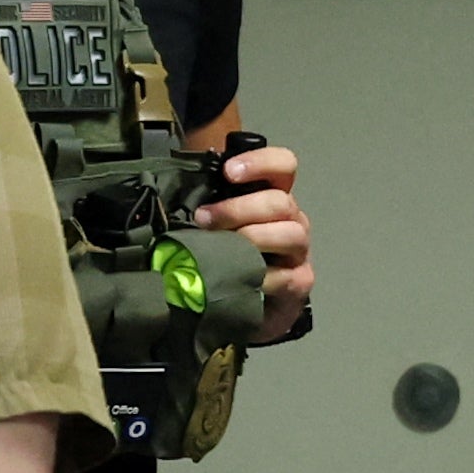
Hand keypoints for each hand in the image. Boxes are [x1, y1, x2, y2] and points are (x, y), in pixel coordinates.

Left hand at [196, 133, 314, 336]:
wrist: (245, 310)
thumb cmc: (227, 259)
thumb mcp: (216, 227)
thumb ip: (208, 206)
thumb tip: (173, 193)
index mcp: (273, 198)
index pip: (283, 165)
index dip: (260, 162)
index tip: (228, 172)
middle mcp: (292, 219)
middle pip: (280, 201)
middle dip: (238, 207)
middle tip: (203, 218)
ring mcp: (299, 251)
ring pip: (290, 233)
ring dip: (251, 237)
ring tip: (219, 248)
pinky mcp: (300, 282)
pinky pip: (285, 275)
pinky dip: (260, 276)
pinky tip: (240, 280)